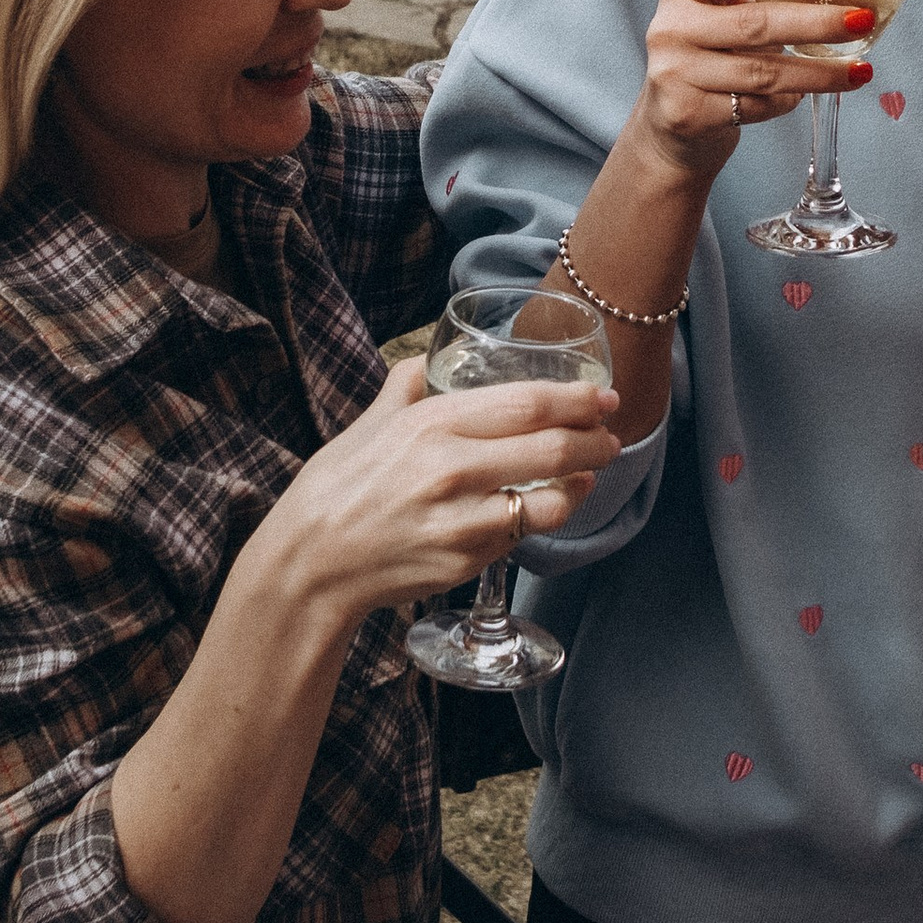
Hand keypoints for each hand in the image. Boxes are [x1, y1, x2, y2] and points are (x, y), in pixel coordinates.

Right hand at [263, 355, 621, 625]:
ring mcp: (461, 519)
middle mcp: (452, 468)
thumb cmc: (334, 488)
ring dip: (581, 484)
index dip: (577, 399)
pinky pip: (520, 534)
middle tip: (612, 433)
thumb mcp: (368, 424)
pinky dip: (544, 517)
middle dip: (595, 439)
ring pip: (550, 500)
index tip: (603, 395)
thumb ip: (405, 388)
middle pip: (551, 447)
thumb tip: (429, 360)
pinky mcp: (465, 560)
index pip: (526, 403)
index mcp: (431, 424)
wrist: (310, 563)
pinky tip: (550, 504)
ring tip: (589, 473)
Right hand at [629, 0, 877, 182]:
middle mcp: (671, 29)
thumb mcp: (716, 20)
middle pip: (754, 23)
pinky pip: (756, 106)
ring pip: (763, 72)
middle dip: (815, 23)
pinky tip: (802, 95)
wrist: (668, 123)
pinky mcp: (688, 114)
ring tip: (858, 71)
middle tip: (861, 19)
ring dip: (819, 73)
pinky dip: (787, 101)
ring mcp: (675, 74)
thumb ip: (755, 5)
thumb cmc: (706, 61)